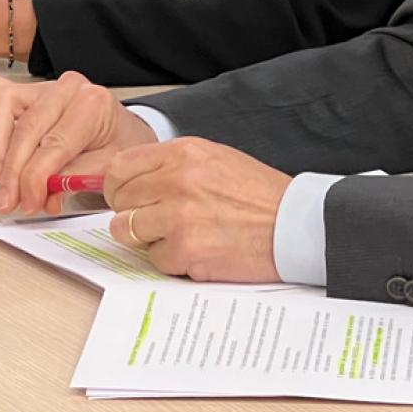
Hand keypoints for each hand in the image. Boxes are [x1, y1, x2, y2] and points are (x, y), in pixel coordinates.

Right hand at [0, 71, 156, 215]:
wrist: (126, 133)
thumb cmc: (119, 146)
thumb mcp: (107, 168)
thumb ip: (72, 180)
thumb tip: (42, 194)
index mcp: (92, 103)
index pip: (53, 143)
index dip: (36, 179)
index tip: (29, 203)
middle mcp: (67, 89)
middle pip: (27, 129)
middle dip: (14, 172)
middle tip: (10, 201)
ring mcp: (45, 88)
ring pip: (5, 107)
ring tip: (0, 178)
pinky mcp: (28, 94)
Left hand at [105, 139, 288, 282]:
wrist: (294, 225)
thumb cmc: (257, 194)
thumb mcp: (213, 159)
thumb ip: (170, 166)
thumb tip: (128, 180)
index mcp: (183, 152)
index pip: (120, 167)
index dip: (117, 186)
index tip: (124, 197)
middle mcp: (177, 180)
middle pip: (119, 200)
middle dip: (130, 213)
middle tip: (154, 220)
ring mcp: (180, 216)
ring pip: (127, 230)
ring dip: (147, 238)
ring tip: (176, 235)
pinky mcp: (187, 250)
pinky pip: (155, 258)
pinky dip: (171, 259)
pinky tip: (197, 249)